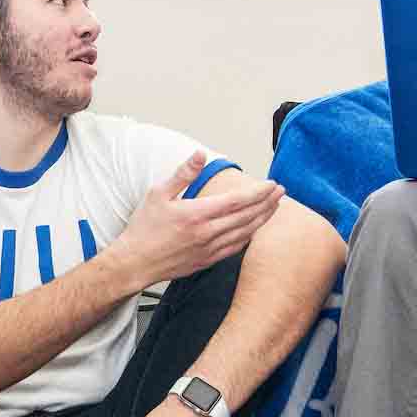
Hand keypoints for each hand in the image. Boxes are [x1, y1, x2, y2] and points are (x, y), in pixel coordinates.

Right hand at [111, 153, 282, 287]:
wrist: (135, 262)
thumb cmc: (144, 228)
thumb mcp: (158, 193)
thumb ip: (182, 174)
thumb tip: (200, 154)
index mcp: (197, 214)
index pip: (237, 200)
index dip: (258, 191)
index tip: (271, 184)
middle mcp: (207, 232)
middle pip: (247, 216)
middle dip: (267, 202)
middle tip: (281, 191)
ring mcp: (209, 248)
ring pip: (245, 232)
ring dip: (263, 218)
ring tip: (275, 207)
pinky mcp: (207, 260)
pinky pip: (236, 247)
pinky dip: (250, 236)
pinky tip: (255, 228)